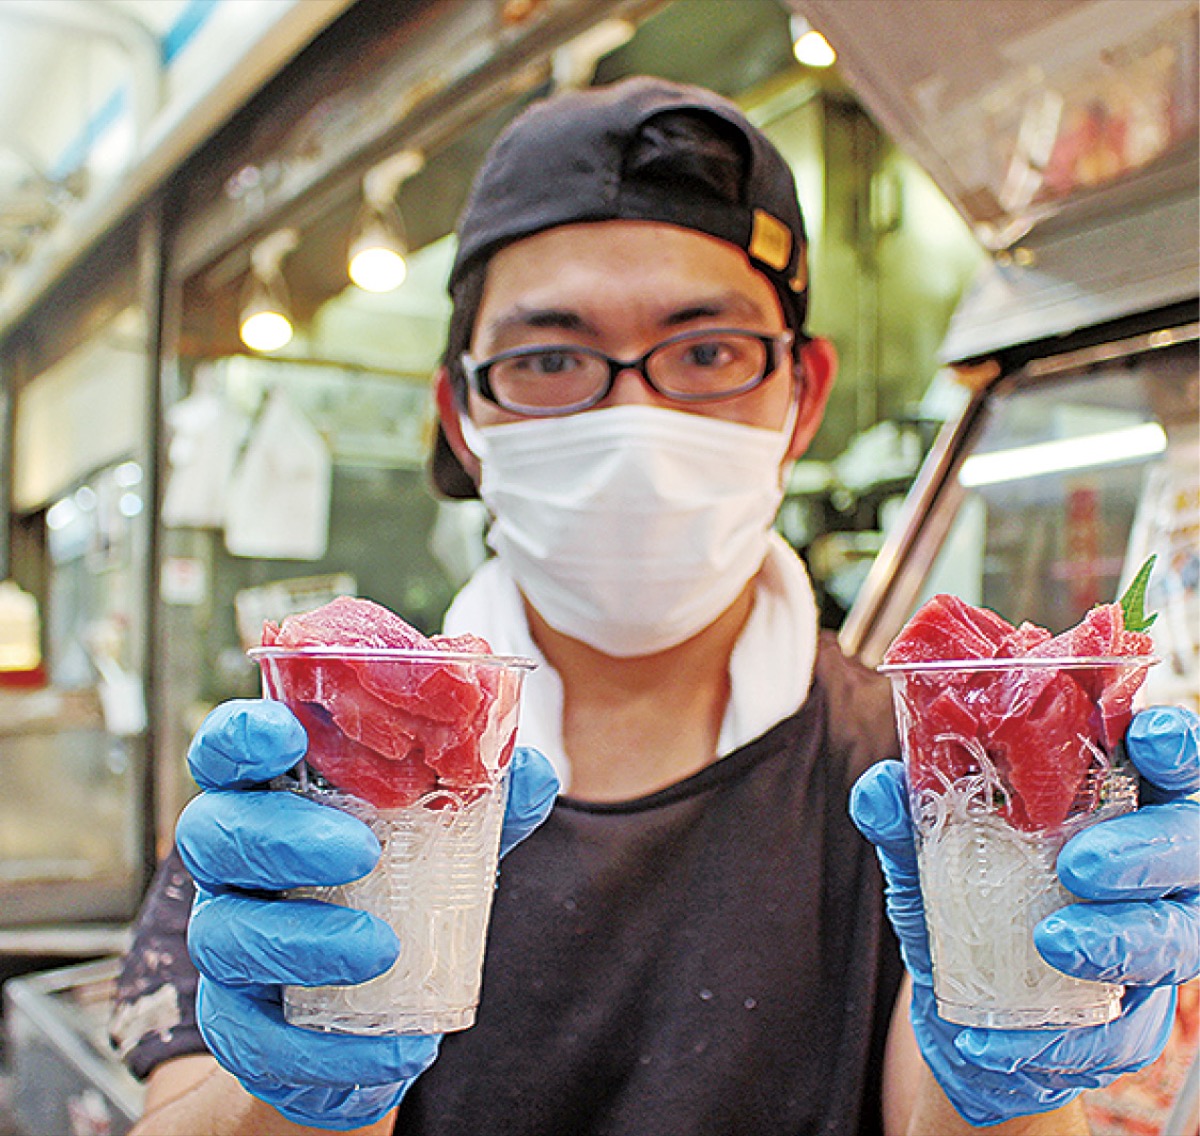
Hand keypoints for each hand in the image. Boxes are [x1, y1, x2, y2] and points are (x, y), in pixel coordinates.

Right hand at [175, 700, 558, 1130]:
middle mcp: (233, 862)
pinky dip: (324, 1050)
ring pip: (224, 934)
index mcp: (272, 796)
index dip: (240, 737)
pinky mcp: (237, 1021)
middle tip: (361, 851)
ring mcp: (227, 939)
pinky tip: (399, 1051)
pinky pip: (255, 1039)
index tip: (285, 735)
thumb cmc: (397, 885)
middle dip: (281, 838)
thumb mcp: (443, 835)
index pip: (226, 752)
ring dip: (302, 941)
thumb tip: (533, 771)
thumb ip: (483, 800)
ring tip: (383, 949)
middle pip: (212, 834)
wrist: (367, 1010)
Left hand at [849, 705, 1197, 1126]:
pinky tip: (1001, 1037)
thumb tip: (880, 787)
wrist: (965, 1016)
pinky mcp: (1138, 1021)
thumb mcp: (927, 860)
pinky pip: (1123, 1033)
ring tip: (1052, 942)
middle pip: (1190, 846)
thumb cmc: (962, 905)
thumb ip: (909, 821)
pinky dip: (1063, 1037)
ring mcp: (1155, 943)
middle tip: (1079, 865)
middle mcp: (1151, 869)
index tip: (1149, 736)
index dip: (1174, 746)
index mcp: (1111, 805)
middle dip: (1146, 851)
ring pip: (1180, 939)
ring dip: (1121, 941)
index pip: (1166, 762)